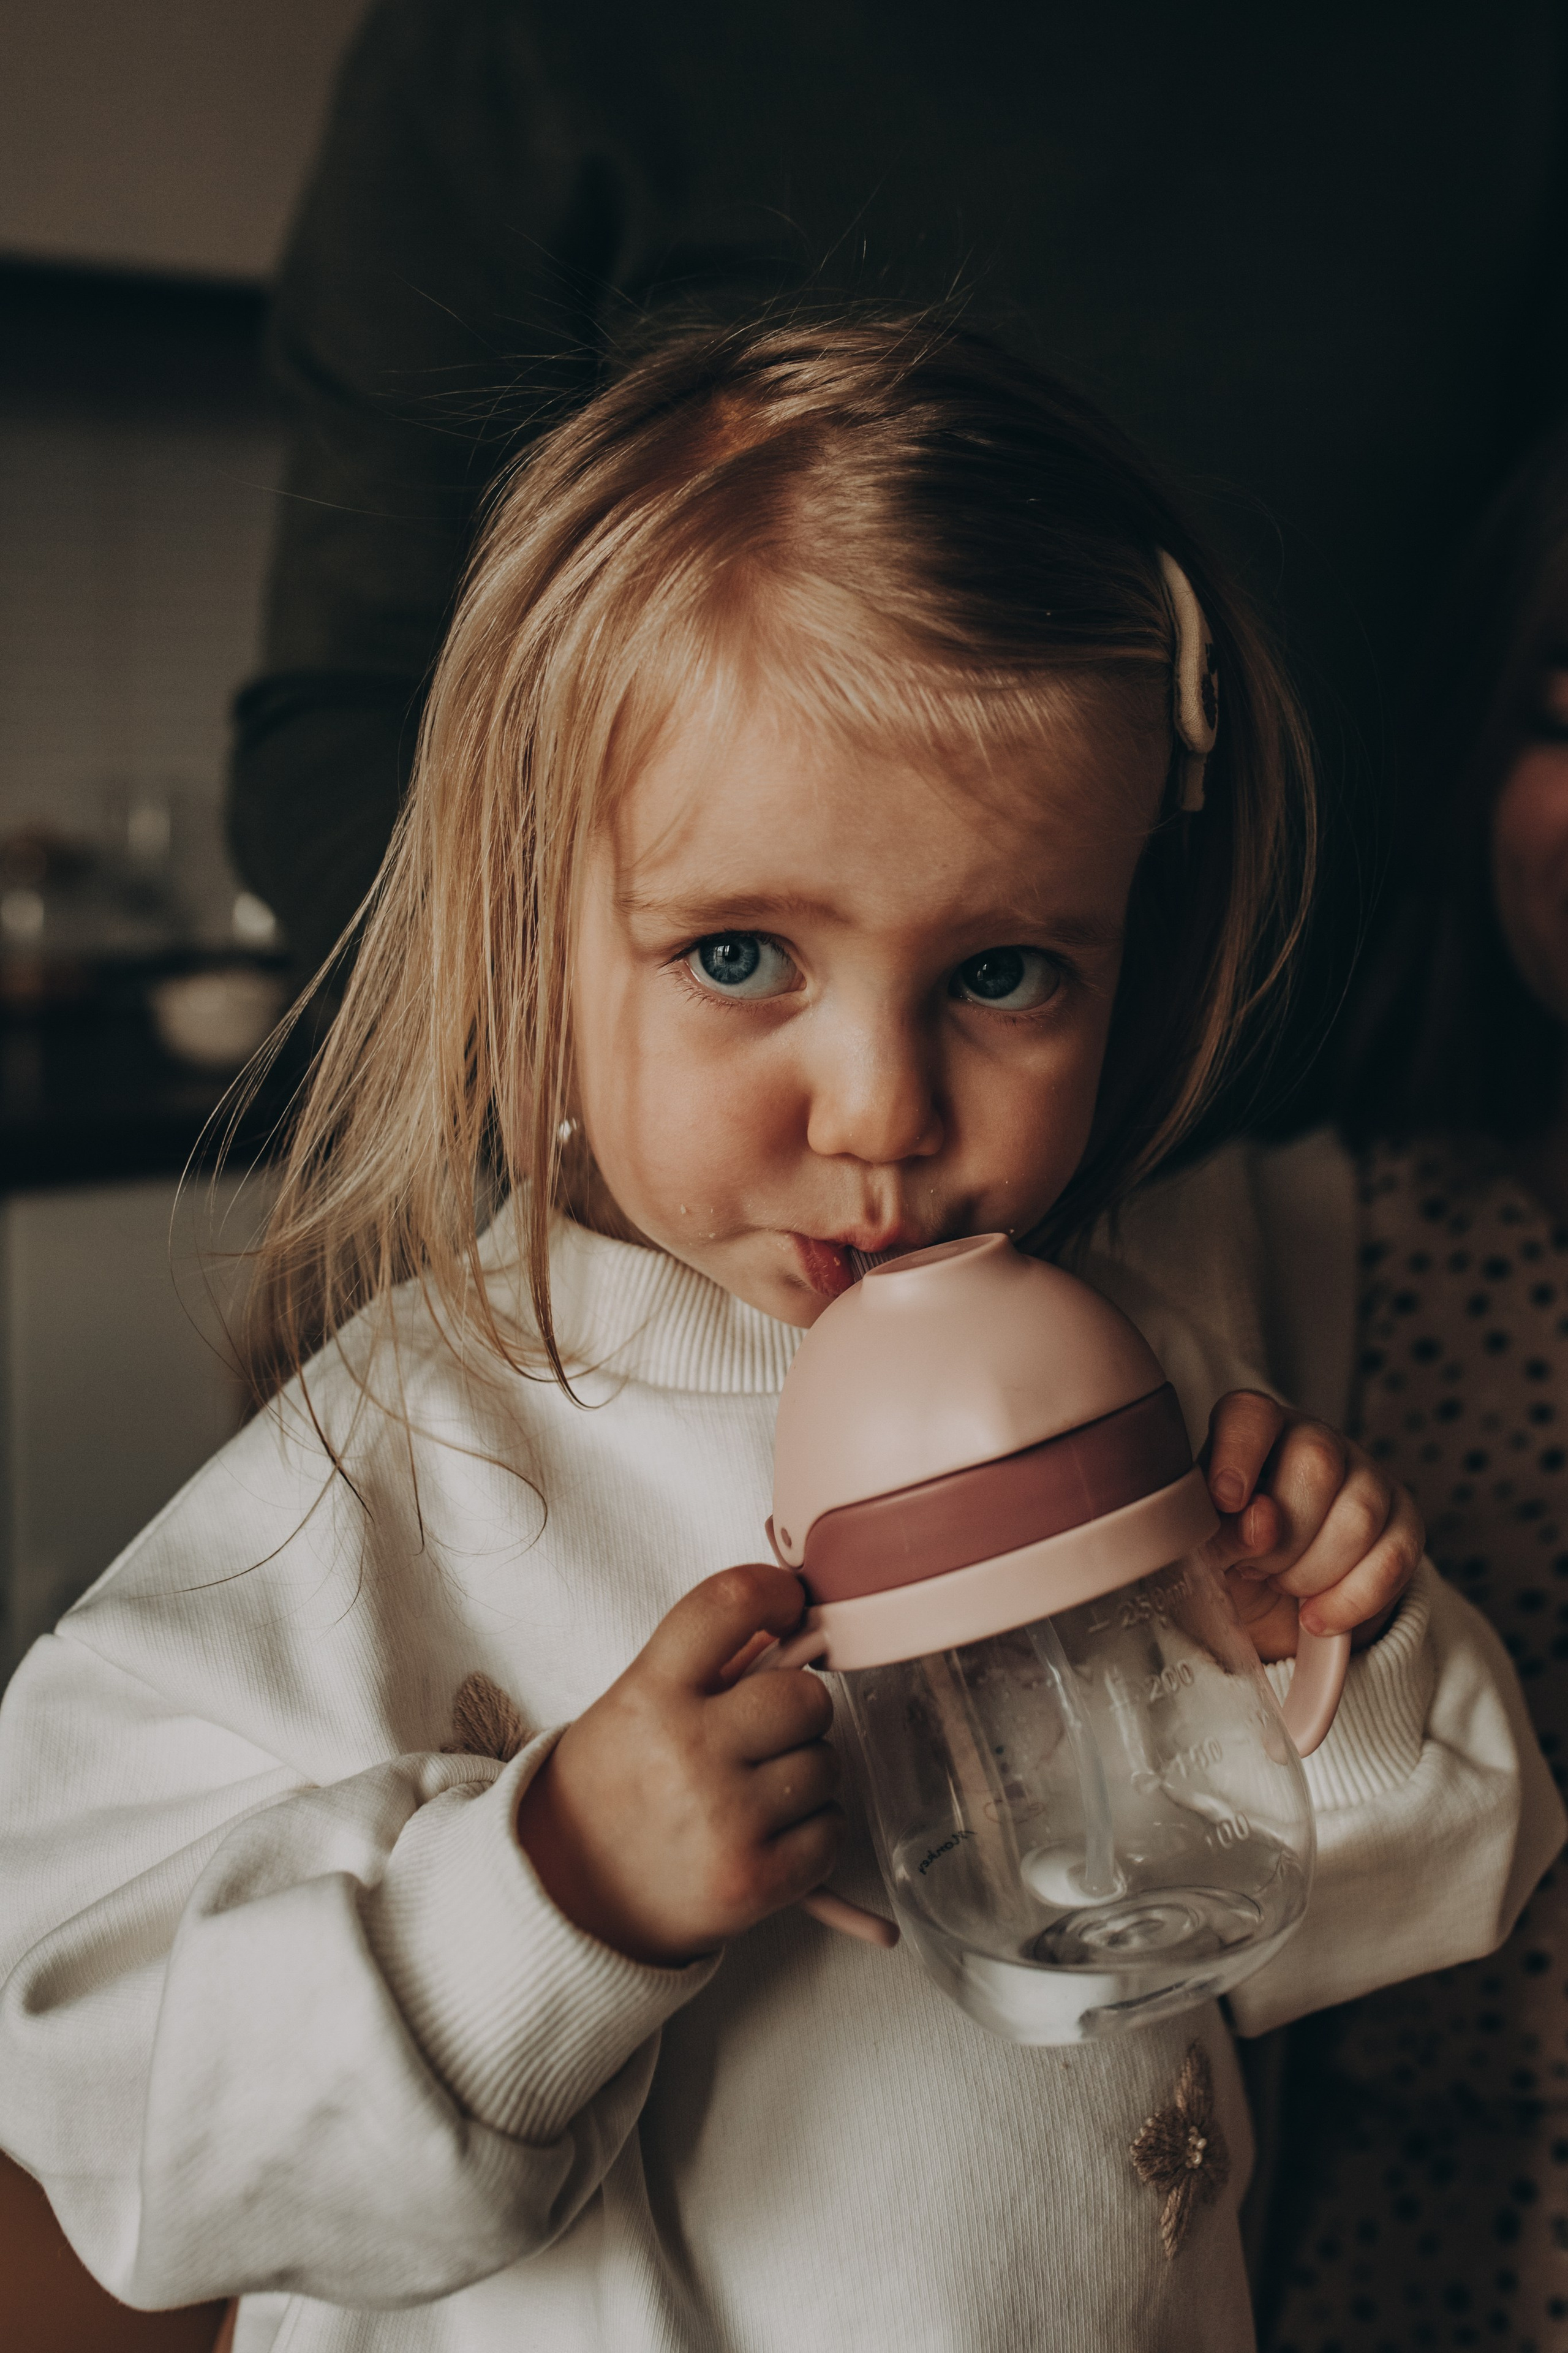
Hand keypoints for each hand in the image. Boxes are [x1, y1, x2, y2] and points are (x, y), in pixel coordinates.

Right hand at [514, 1565, 841, 1966]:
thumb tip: (791, 1631)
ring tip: (753, 1793)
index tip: (788, 1605)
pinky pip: (831, 1831)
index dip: (774, 1591)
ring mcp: (723, 1820)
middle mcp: (686, 1751)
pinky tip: (766, 1835)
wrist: (564, 1894)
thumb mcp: (636, 1706)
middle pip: (805, 1695)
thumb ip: (708, 1665)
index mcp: (650, 1694)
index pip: (729, 1603)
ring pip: (825, 1764)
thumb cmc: (612, 1787)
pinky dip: (812, 1834)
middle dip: (797, 1711)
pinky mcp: (753, 1882)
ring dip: (804, 1775)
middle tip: (764, 1733)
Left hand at [1199, 1391, 1423, 1662]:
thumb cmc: (1229, 1562)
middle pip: (1317, 1464)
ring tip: (1283, 1585)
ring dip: (1312, 1572)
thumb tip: (1260, 1521)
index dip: (1239, 1453)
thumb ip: (1221, 1533)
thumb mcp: (1205, 1552)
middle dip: (1282, 1537)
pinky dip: (1350, 1600)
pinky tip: (1317, 1616)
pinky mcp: (1403, 1524)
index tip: (1225, 1500)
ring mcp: (1366, 1477)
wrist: (1273, 1610)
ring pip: (1359, 1515)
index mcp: (1252, 1433)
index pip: (1252, 1414)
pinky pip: (1395, 1558)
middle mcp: (1314, 1441)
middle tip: (1255, 1567)